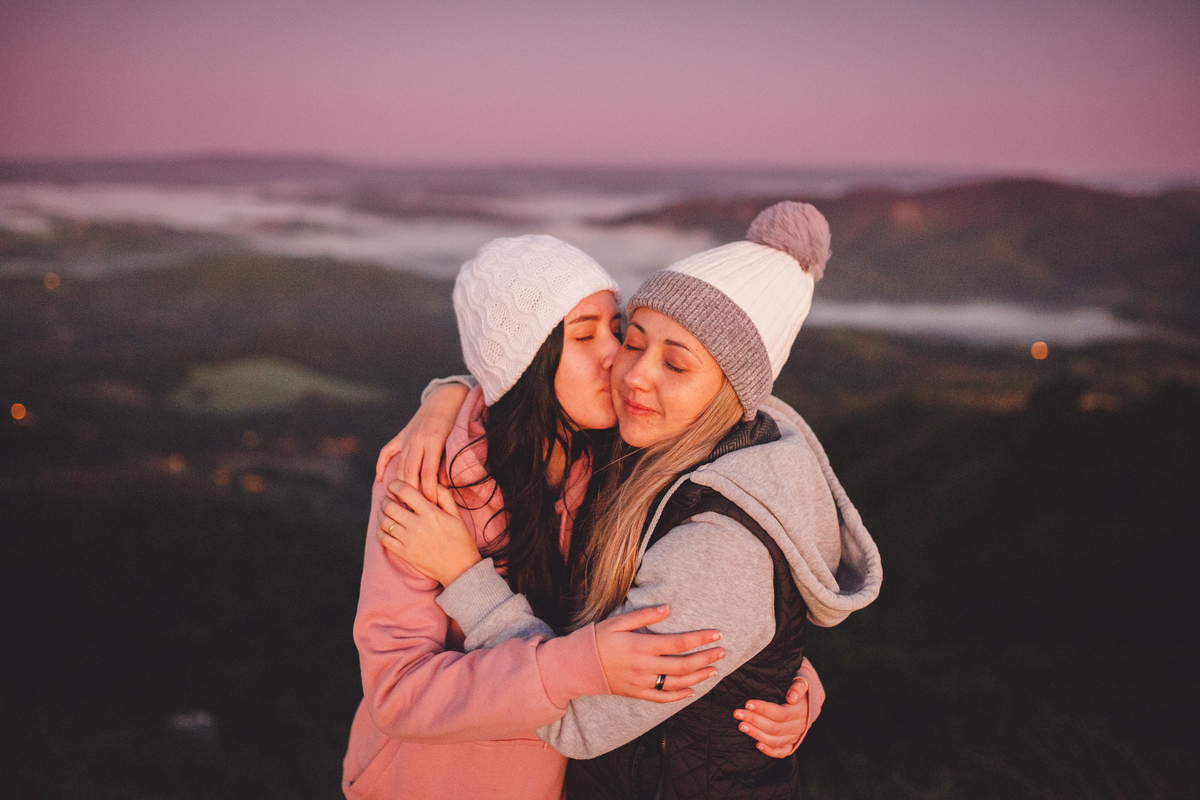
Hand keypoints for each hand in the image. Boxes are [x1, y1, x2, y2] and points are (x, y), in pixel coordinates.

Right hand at [375, 383, 469, 501]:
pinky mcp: (401, 435)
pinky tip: (381, 481)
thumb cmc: (457, 420)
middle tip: (416, 508)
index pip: (428, 472)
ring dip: (401, 485)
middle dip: (413, 492)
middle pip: (410, 472)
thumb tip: (443, 485)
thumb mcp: (457, 439)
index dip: (429, 491)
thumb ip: (449, 461)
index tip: (431, 504)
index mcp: (434, 440)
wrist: (446, 397)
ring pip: (400, 465)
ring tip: (403, 502)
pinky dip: (381, 466)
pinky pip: (386, 452)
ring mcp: (407, 437)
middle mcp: (418, 439)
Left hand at [377, 481, 481, 585]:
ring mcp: (409, 541)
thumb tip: (432, 483)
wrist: (460, 569)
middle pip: (390, 506)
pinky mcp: (404, 553)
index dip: (395, 485)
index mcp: (430, 513)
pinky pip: (384, 539)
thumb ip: (445, 496)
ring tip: (383, 511)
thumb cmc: (461, 540)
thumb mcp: (457, 516)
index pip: (405, 492)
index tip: (393, 484)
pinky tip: (384, 528)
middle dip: (385, 499)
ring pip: (384, 522)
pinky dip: (380, 531)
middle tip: (386, 498)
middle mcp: (417, 525)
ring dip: (380, 514)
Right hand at [594, 605, 724, 702]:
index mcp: (642, 646)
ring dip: (698, 677)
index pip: (679, 643)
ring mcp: (641, 683)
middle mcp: (644, 667)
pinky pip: (661, 699)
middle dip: (706, 658)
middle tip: (722, 652)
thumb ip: (643, 616)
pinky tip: (691, 691)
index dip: (700, 639)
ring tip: (714, 670)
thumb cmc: (597, 639)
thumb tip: (668, 608)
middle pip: (683, 665)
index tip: (717, 634)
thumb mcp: (617, 622)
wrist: (576, 666)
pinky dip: (678, 696)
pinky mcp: (636, 694)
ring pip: (676, 683)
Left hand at [733, 656, 824, 757]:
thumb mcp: (802, 680)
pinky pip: (782, 752)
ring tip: (741, 726)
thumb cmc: (799, 686)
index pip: (780, 714)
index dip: (763, 709)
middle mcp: (800, 726)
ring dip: (757, 734)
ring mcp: (796, 737)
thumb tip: (791, 698)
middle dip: (754, 720)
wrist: (808, 699)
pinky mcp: (792, 744)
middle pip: (775, 728)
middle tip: (737, 713)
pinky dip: (770, 751)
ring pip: (775, 740)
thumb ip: (798, 687)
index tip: (747, 703)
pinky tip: (757, 745)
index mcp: (802, 711)